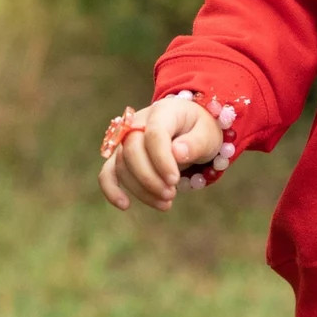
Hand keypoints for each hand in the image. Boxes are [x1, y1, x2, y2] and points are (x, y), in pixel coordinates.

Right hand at [98, 95, 223, 212]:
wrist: (191, 129)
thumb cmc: (200, 130)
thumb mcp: (208, 134)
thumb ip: (196, 143)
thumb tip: (177, 153)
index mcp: (163, 111)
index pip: (154, 134)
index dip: (161, 160)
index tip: (174, 180)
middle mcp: (139, 122)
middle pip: (132, 150)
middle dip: (149, 178)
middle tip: (171, 194)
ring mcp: (126, 139)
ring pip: (121, 165)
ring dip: (140, 189)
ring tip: (166, 203)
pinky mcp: (121, 156)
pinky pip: (108, 172)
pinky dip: (111, 189)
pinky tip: (125, 205)